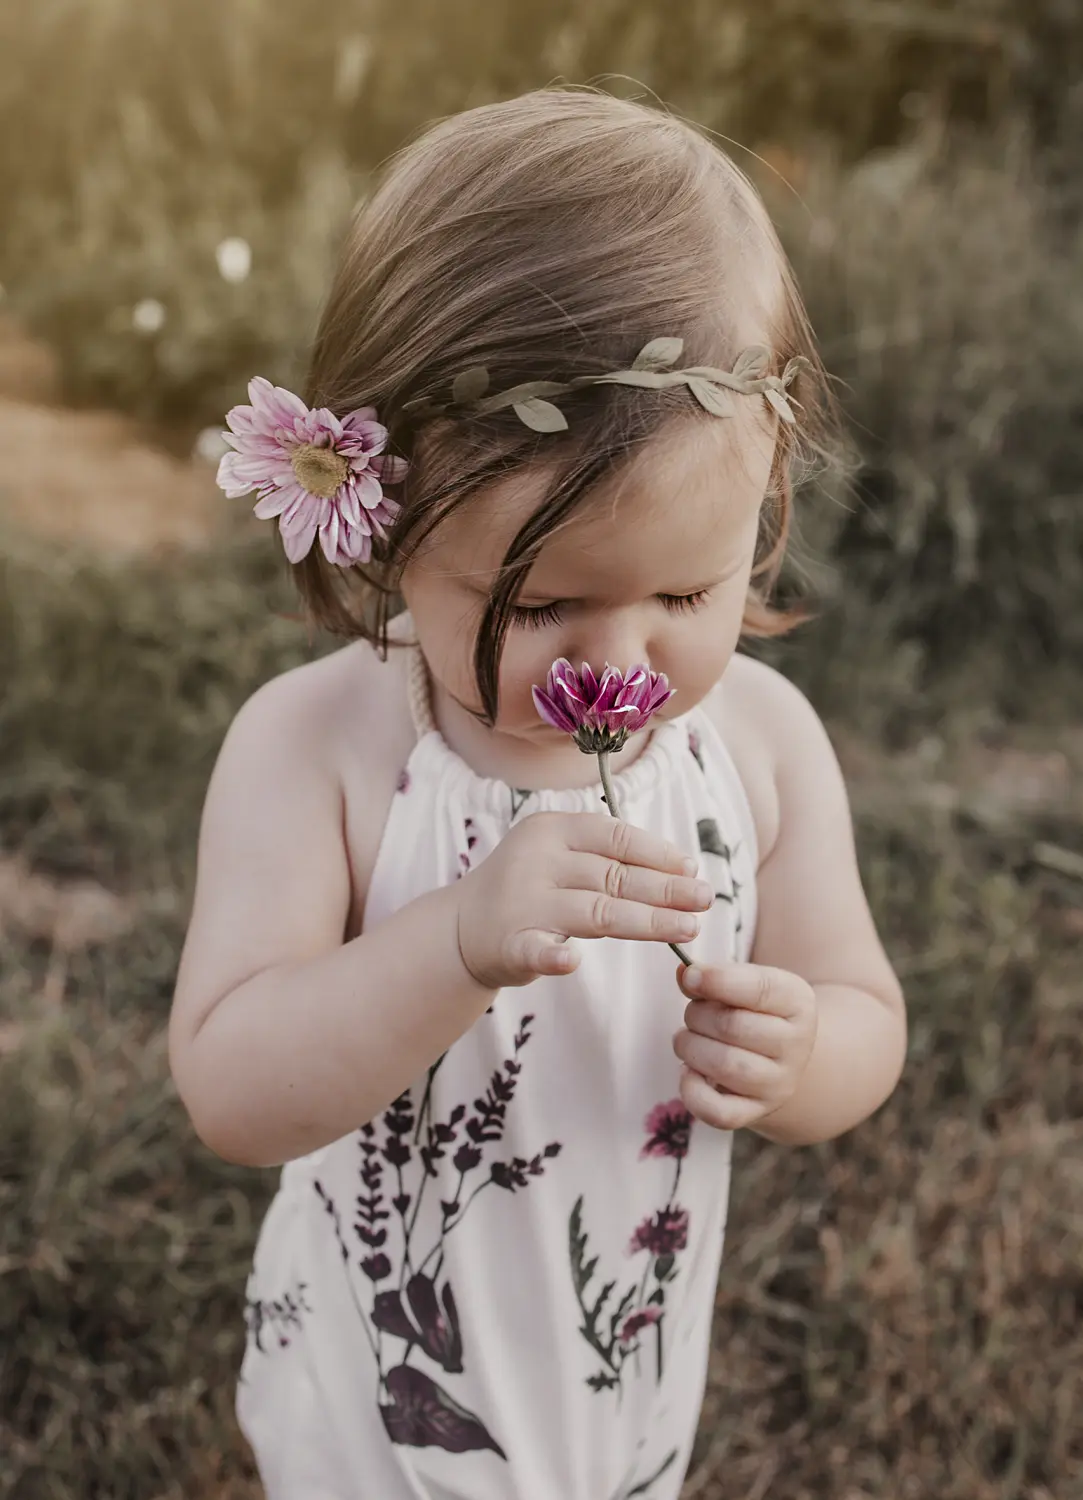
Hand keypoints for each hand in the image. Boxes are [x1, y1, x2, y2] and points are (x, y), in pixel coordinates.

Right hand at [456, 811, 714, 989]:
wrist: (463, 928)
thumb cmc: (531, 888)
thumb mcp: (563, 857)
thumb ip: (610, 859)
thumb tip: (682, 869)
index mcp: (552, 829)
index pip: (615, 836)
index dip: (658, 852)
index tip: (693, 869)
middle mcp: (537, 861)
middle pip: (614, 875)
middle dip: (665, 889)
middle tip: (705, 900)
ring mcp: (522, 903)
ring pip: (595, 912)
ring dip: (645, 921)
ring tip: (686, 928)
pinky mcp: (509, 945)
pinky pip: (535, 951)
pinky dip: (553, 958)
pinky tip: (573, 963)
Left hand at [672, 963, 816, 1130]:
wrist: (781, 1058)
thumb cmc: (755, 1013)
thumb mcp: (746, 984)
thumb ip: (714, 976)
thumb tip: (686, 974)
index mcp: (798, 1002)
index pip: (759, 988)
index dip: (717, 980)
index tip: (691, 976)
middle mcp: (795, 1046)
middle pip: (732, 1027)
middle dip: (697, 1015)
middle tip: (693, 1014)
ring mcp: (777, 1084)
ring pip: (724, 1066)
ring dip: (690, 1047)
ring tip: (688, 1039)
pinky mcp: (754, 1112)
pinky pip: (718, 1112)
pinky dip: (692, 1090)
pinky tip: (689, 1071)